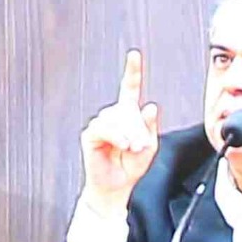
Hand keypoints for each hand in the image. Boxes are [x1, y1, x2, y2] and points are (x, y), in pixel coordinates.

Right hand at [79, 49, 159, 204]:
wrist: (117, 187)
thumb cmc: (131, 166)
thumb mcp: (149, 146)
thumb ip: (150, 127)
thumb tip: (150, 106)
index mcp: (128, 114)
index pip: (129, 88)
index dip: (132, 71)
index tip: (134, 55)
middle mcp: (113, 116)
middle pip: (127, 108)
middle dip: (137, 127)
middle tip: (141, 145)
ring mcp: (101, 124)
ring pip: (117, 117)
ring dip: (129, 133)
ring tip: (132, 148)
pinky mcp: (91, 135)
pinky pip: (104, 128)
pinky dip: (116, 136)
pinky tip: (122, 145)